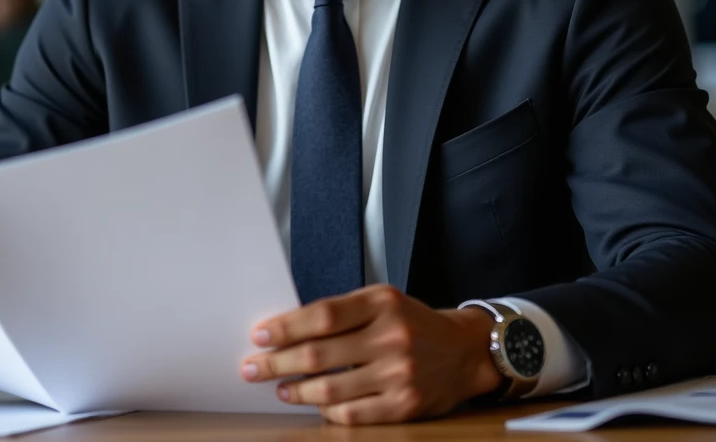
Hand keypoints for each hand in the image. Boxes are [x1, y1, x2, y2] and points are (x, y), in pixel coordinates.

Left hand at [239, 284, 502, 423]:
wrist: (463, 351)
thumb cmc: (412, 323)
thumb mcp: (382, 301)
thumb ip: (343, 313)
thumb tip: (289, 330)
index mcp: (381, 302)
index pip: (322, 315)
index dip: (286, 327)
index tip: (260, 335)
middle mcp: (390, 336)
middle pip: (319, 353)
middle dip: (277, 361)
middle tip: (252, 366)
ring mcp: (398, 373)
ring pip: (330, 387)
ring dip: (296, 389)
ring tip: (280, 387)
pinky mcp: (404, 405)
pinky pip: (352, 413)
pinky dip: (326, 410)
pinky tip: (313, 403)